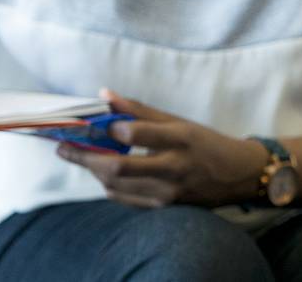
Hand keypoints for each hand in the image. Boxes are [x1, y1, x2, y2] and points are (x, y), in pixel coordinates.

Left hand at [55, 89, 267, 208]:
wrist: (238, 176)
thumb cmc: (206, 143)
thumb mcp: (179, 121)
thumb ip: (140, 110)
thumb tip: (104, 95)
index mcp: (181, 139)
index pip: (139, 133)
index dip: (112, 128)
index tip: (96, 121)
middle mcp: (175, 167)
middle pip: (118, 168)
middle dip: (84, 157)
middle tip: (63, 147)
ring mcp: (168, 192)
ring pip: (115, 185)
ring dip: (94, 170)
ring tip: (84, 155)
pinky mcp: (164, 207)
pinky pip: (124, 198)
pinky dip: (109, 184)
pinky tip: (106, 172)